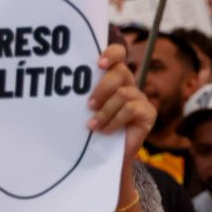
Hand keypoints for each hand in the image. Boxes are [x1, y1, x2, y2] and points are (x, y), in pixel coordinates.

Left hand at [87, 43, 154, 165]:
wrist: (104, 157)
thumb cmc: (91, 130)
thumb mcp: (84, 110)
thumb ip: (82, 96)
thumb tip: (63, 89)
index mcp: (113, 79)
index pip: (119, 55)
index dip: (112, 53)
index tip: (99, 63)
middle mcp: (128, 85)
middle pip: (120, 72)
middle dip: (102, 88)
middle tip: (89, 105)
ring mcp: (140, 99)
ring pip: (123, 93)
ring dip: (105, 111)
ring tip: (92, 125)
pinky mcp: (148, 113)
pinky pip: (130, 109)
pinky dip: (114, 121)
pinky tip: (104, 131)